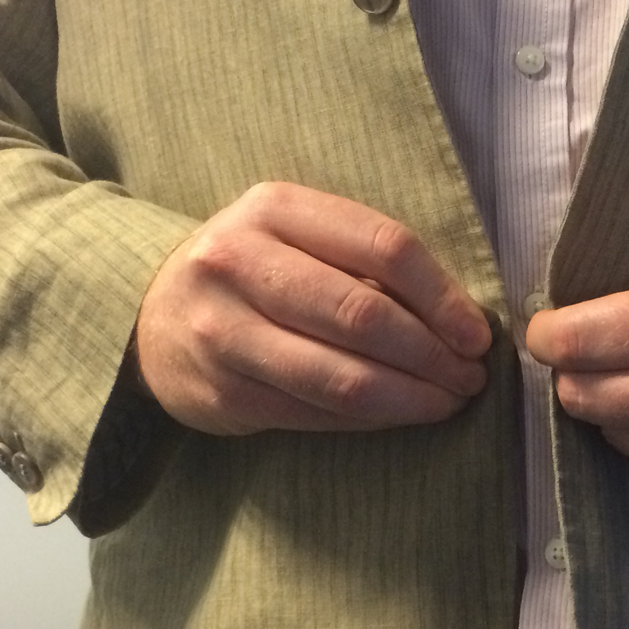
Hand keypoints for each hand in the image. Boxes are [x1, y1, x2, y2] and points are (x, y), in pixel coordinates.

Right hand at [135, 182, 491, 435]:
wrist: (152, 316)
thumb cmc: (254, 271)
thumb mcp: (297, 234)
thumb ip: (365, 260)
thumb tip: (460, 318)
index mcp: (275, 209)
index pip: (384, 247)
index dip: (443, 297)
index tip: (477, 333)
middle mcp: (240, 263)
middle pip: (364, 315)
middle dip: (433, 355)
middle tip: (470, 377)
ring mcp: (224, 331)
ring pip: (342, 376)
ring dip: (411, 397)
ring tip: (447, 401)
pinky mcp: (223, 392)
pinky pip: (317, 413)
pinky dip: (373, 419)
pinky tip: (401, 414)